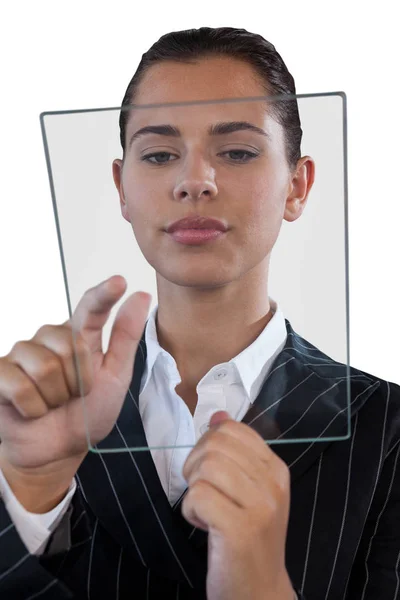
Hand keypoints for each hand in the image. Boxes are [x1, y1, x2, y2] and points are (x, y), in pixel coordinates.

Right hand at [0, 275, 150, 511]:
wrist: (59, 451)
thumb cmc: (87, 414)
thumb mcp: (115, 377)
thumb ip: (125, 337)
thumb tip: (140, 297)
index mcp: (79, 336)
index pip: (91, 307)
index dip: (104, 294)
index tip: (120, 283)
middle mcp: (48, 339)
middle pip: (69, 343)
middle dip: (78, 379)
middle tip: (75, 394)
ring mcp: (22, 355)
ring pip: (45, 366)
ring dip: (56, 396)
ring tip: (54, 403)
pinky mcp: (0, 374)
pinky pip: (19, 384)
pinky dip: (34, 407)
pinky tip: (33, 410)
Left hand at [182, 411, 293, 599]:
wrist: (259, 591)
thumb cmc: (248, 538)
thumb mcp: (248, 490)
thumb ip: (235, 451)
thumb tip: (218, 415)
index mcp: (276, 468)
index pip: (232, 429)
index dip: (209, 445)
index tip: (213, 472)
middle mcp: (273, 483)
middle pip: (214, 444)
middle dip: (196, 465)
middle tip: (205, 492)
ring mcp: (260, 506)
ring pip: (205, 467)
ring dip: (194, 490)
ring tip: (207, 510)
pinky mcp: (240, 529)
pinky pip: (198, 496)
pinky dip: (191, 511)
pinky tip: (204, 525)